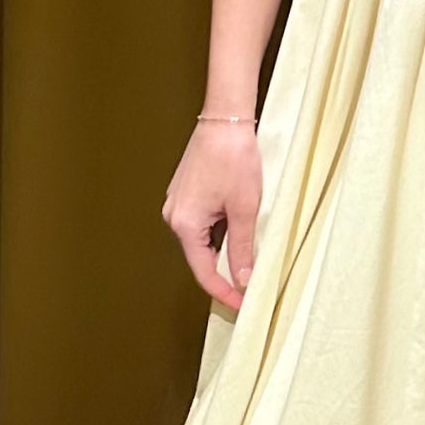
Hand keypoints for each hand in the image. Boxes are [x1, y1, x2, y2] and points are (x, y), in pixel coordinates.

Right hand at [163, 118, 259, 308]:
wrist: (225, 119)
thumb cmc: (234, 158)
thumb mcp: (245, 209)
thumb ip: (243, 248)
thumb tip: (244, 279)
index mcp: (185, 224)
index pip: (204, 272)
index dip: (225, 292)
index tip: (242, 305)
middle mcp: (174, 216)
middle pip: (200, 257)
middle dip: (225, 271)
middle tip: (250, 285)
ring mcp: (177, 203)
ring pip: (202, 240)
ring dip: (224, 248)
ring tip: (250, 252)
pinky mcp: (185, 193)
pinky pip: (202, 223)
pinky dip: (219, 231)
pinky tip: (238, 225)